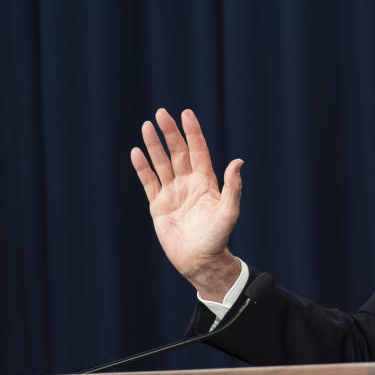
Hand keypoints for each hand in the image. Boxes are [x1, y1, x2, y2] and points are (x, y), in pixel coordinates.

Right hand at [131, 109, 243, 299]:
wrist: (200, 260)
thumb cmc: (218, 238)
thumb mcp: (229, 212)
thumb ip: (233, 187)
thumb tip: (238, 162)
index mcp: (206, 182)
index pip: (198, 151)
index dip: (192, 133)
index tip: (186, 114)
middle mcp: (188, 184)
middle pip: (178, 152)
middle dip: (170, 133)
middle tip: (161, 113)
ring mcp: (173, 193)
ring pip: (162, 163)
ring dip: (154, 145)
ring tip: (146, 125)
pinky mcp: (159, 205)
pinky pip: (149, 182)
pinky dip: (143, 168)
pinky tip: (136, 152)